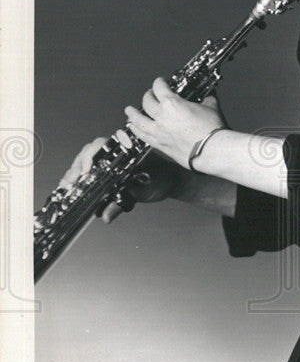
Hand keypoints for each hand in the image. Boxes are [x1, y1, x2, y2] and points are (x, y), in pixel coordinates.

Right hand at [58, 136, 187, 223]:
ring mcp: (111, 161)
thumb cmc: (162, 180)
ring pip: (87, 164)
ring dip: (75, 175)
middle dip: (76, 169)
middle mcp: (115, 153)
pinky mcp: (110, 172)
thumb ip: (122, 202)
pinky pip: (93, 172)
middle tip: (68, 184)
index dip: (88, 157)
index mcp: (124, 149)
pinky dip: (82, 180)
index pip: (99, 146)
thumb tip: (105, 215)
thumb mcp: (142, 191)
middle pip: (88, 155)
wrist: (173, 182)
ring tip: (65, 188)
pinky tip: (72, 188)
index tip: (84, 171)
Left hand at [124, 79, 225, 168]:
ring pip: (138, 120)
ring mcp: (159, 131)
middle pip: (147, 102)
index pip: (159, 87)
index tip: (160, 82)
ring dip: (132, 114)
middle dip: (148, 95)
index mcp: (172, 104)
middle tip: (149, 94)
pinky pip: (142, 136)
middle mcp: (162, 116)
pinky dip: (136, 131)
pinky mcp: (160, 145)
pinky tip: (133, 129)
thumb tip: (208, 99)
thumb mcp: (211, 108)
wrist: (211, 150)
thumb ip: (206, 101)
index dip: (159, 82)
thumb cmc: (211, 130)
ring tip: (129, 110)